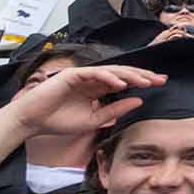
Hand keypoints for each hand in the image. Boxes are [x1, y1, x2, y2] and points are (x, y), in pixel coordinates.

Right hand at [2, 64, 163, 137]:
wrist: (32, 123)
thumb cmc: (58, 121)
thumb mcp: (94, 119)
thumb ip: (115, 110)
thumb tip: (139, 100)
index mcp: (97, 89)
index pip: (124, 82)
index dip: (142, 82)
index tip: (160, 84)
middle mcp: (92, 80)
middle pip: (122, 74)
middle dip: (142, 76)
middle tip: (161, 79)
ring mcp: (82, 76)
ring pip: (111, 71)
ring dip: (130, 75)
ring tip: (146, 81)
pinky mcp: (72, 75)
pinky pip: (94, 74)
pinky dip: (109, 77)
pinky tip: (121, 84)